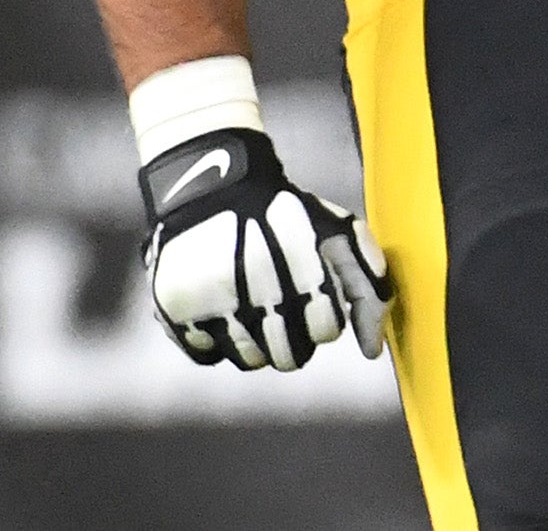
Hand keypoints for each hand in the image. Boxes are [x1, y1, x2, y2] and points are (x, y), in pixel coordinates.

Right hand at [139, 127, 389, 370]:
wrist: (214, 186)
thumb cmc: (286, 215)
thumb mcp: (337, 231)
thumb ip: (366, 287)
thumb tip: (372, 351)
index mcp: (302, 268)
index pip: (327, 331)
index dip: (328, 318)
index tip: (317, 296)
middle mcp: (255, 290)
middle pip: (291, 356)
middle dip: (298, 336)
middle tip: (286, 304)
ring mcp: (212, 306)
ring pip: (251, 361)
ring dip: (259, 341)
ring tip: (255, 302)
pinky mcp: (175, 312)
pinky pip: (208, 356)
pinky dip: (218, 341)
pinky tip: (223, 307)